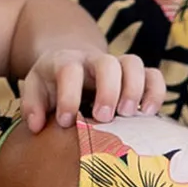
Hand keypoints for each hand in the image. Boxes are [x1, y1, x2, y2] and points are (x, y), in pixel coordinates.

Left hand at [19, 44, 165, 129]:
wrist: (72, 62)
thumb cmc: (52, 83)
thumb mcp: (35, 88)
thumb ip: (32, 105)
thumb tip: (36, 126)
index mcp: (66, 62)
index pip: (68, 70)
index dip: (68, 96)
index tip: (66, 121)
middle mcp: (94, 60)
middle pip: (107, 63)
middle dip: (108, 91)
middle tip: (103, 117)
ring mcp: (117, 65)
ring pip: (134, 64)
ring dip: (135, 89)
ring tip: (129, 115)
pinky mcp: (136, 76)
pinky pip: (153, 75)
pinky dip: (155, 92)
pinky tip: (148, 113)